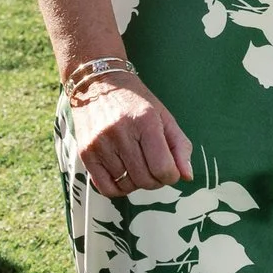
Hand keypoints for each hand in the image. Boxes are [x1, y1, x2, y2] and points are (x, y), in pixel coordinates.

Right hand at [71, 74, 193, 198]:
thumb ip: (180, 146)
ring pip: (126, 185)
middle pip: (145, 179)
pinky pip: (105, 188)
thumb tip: (187, 176)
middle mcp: (121, 133)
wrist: (98, 84)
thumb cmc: (136, 102)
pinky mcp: (85, 153)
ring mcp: (100, 144)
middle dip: (156, 181)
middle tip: (155, 170)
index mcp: (145, 121)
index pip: (162, 167)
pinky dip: (118, 188)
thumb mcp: (164, 117)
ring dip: (137, 183)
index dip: (171, 175)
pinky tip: (123, 175)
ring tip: (139, 167)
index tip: (171, 170)